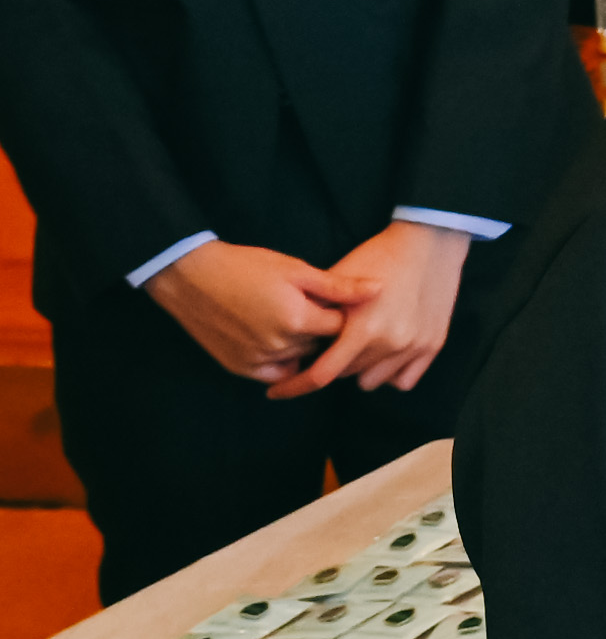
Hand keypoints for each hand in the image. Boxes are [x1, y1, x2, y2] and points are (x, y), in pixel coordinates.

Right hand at [146, 241, 349, 382]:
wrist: (191, 277)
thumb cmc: (246, 266)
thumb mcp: (296, 270)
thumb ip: (339, 286)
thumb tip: (380, 289)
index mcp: (298, 320)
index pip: (341, 328)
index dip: (342, 314)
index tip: (337, 302)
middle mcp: (279, 346)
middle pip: (320, 345)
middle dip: (322, 329)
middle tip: (309, 307)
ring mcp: (257, 360)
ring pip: (298, 358)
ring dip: (301, 344)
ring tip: (289, 317)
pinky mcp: (238, 367)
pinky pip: (274, 372)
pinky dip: (281, 360)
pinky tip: (277, 337)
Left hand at [271, 220, 469, 398]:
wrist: (430, 241)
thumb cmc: (379, 256)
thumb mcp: (340, 277)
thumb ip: (315, 310)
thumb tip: (288, 337)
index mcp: (363, 328)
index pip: (321, 375)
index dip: (294, 386)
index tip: (277, 390)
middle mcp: (390, 343)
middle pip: (345, 374)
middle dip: (333, 361)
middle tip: (332, 341)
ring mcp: (414, 346)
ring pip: (372, 380)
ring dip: (360, 367)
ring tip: (360, 343)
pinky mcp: (433, 345)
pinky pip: (403, 380)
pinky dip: (389, 372)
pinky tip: (383, 353)